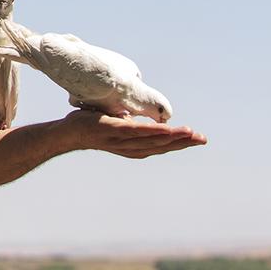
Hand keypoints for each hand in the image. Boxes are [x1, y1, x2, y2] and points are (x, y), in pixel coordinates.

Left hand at [61, 109, 206, 158]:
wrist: (68, 132)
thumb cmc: (94, 128)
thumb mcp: (118, 129)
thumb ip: (133, 128)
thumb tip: (147, 122)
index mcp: (134, 147)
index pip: (162, 146)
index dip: (180, 144)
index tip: (198, 139)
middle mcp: (130, 147)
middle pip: (161, 146)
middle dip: (183, 142)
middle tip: (202, 139)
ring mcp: (121, 140)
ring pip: (152, 140)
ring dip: (172, 137)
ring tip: (190, 133)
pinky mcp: (112, 130)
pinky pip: (134, 131)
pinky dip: (151, 131)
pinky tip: (164, 129)